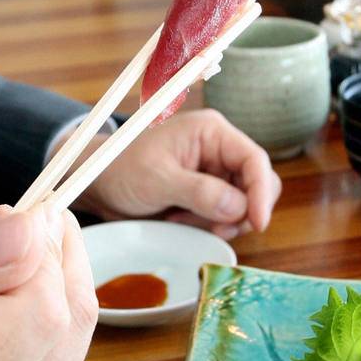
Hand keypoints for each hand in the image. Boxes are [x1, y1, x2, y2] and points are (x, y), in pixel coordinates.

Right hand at [0, 205, 96, 360]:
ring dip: (51, 277)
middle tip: (5, 225)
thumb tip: (31, 229)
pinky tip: (6, 297)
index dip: (36, 248)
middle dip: (47, 256)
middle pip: (68, 317)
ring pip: (78, 329)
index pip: (42, 310)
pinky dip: (47, 307)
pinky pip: (68, 347)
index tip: (5, 214)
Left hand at [75, 109, 280, 238]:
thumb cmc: (121, 169)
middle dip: (241, 211)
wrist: (98, 184)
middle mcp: (218, 150)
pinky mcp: (207, 194)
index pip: (254, 160)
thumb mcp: (157, 179)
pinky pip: (226, 216)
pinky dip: (210, 226)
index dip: (261, 192)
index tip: (257, 223)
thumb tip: (239, 207)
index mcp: (211, 132)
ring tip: (182, 220)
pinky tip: (181, 222)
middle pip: (257, 184)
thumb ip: (199, 192)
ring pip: (243, 205)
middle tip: (214, 228)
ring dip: (221, 221)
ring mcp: (214, 173)